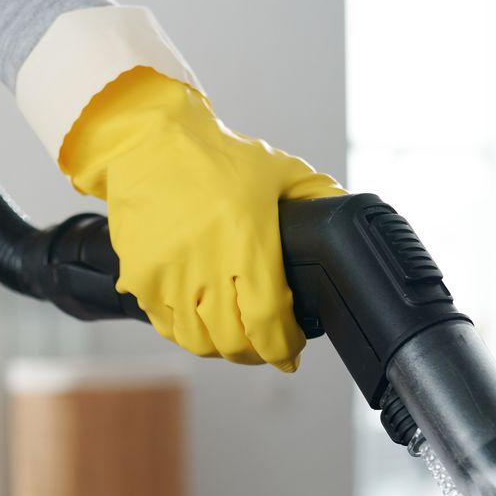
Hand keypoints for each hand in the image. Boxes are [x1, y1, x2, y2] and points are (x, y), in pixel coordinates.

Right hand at [61, 67, 344, 370]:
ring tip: (235, 336)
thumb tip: (354, 216)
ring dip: (221, 347)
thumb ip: (318, 195)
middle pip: (234, 341)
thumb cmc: (216, 155)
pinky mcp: (141, 278)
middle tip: (267, 347)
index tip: (292, 349)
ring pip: (198, 341)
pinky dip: (187, 332)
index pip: (268, 322)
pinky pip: (166, 326)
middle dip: (257, 353)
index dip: (284, 348)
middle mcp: (206, 263)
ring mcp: (169, 275)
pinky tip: (201, 321)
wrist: (149, 142)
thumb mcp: (278, 169)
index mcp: (248, 240)